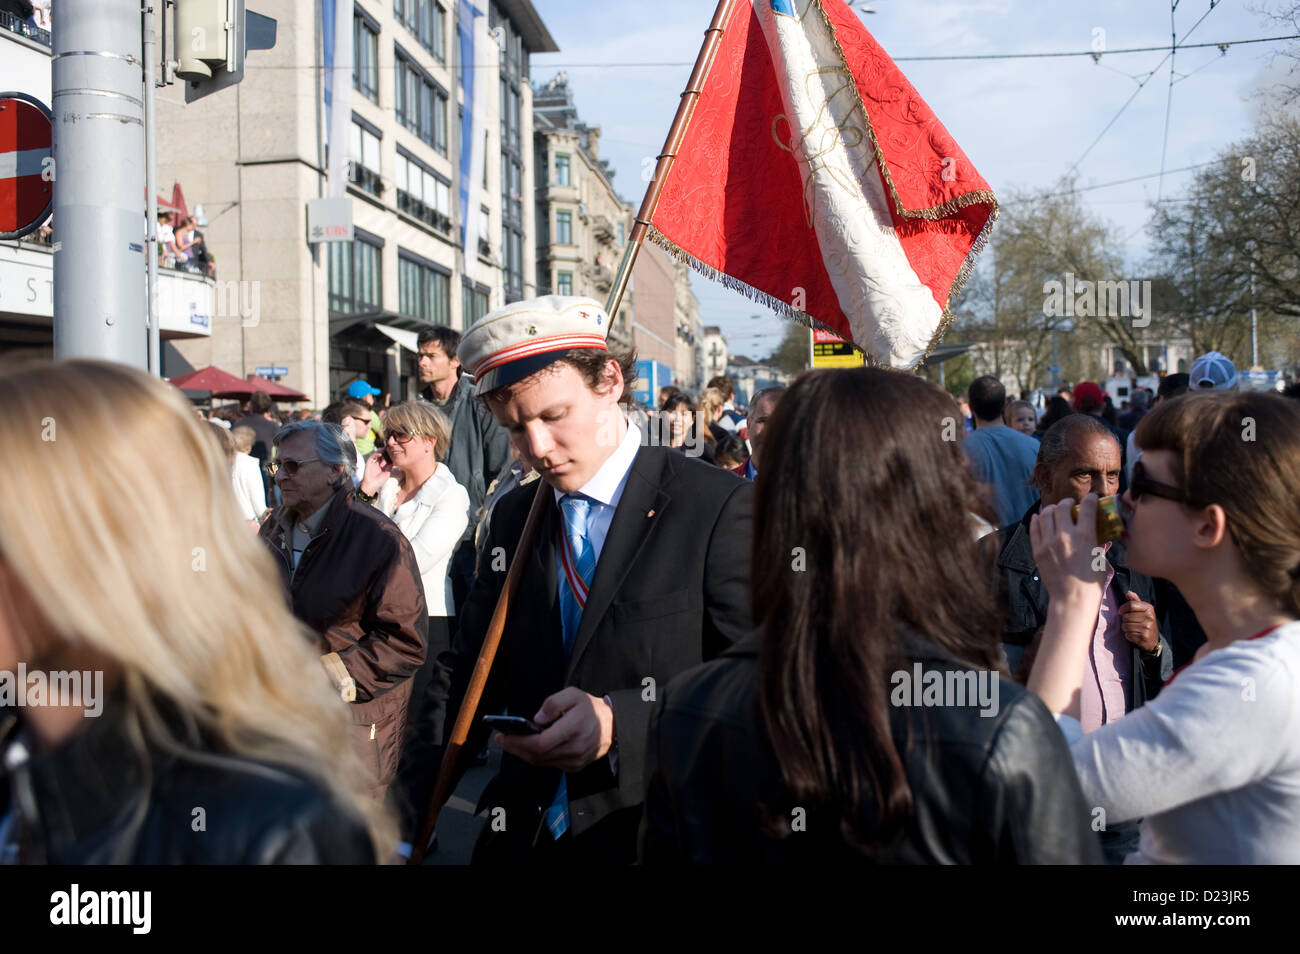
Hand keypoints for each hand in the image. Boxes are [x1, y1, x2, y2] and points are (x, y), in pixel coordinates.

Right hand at [360, 451, 391, 494]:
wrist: (372, 484)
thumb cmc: (380, 480)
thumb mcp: (387, 473)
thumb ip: (390, 466)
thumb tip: (394, 460)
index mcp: (383, 465)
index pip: (387, 458)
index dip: (390, 455)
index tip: (395, 452)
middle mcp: (379, 462)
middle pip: (383, 454)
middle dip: (386, 451)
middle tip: (390, 448)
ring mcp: (374, 462)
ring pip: (378, 454)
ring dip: (382, 451)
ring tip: (386, 449)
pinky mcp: (369, 462)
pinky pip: (373, 456)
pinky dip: (376, 454)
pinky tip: (380, 454)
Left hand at [494, 688, 614, 772]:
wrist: (613, 726)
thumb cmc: (590, 708)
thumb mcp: (573, 694)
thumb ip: (553, 704)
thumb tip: (536, 720)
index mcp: (574, 729)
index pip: (540, 743)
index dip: (518, 742)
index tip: (503, 736)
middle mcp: (574, 749)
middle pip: (537, 756)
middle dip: (516, 748)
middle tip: (501, 740)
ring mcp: (575, 761)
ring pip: (541, 762)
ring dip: (523, 754)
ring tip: (511, 743)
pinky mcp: (574, 767)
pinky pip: (550, 765)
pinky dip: (536, 757)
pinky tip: (528, 748)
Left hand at [1030, 495, 1106, 609]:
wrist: (1072, 598)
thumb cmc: (1091, 582)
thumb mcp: (1101, 558)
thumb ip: (1098, 543)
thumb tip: (1100, 535)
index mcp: (1085, 536)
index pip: (1087, 507)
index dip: (1090, 499)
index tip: (1091, 498)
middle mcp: (1065, 536)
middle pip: (1062, 508)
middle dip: (1067, 502)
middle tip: (1069, 504)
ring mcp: (1048, 542)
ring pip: (1045, 515)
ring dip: (1051, 509)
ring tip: (1055, 510)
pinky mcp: (1038, 550)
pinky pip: (1034, 529)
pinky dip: (1036, 520)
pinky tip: (1038, 517)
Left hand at [1119, 590, 1159, 652]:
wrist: (1154, 640)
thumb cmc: (1145, 623)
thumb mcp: (1143, 610)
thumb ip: (1135, 601)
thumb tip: (1128, 592)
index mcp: (1149, 608)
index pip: (1130, 605)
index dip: (1123, 608)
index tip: (1121, 612)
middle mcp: (1150, 617)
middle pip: (1126, 616)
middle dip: (1125, 620)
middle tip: (1130, 623)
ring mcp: (1147, 627)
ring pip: (1125, 626)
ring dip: (1126, 628)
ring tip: (1133, 629)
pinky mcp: (1144, 637)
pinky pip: (1128, 634)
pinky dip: (1128, 635)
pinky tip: (1135, 635)